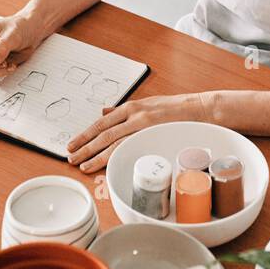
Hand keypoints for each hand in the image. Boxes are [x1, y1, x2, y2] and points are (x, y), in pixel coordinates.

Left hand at [67, 92, 212, 173]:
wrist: (199, 109)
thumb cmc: (175, 108)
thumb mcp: (146, 104)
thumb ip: (124, 110)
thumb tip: (104, 111)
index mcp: (131, 107)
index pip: (101, 122)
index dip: (85, 134)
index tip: (72, 143)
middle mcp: (133, 114)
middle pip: (102, 133)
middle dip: (84, 146)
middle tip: (70, 157)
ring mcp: (143, 125)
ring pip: (112, 142)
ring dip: (95, 155)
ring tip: (82, 164)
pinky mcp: (153, 135)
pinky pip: (129, 148)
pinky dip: (115, 157)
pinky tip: (104, 165)